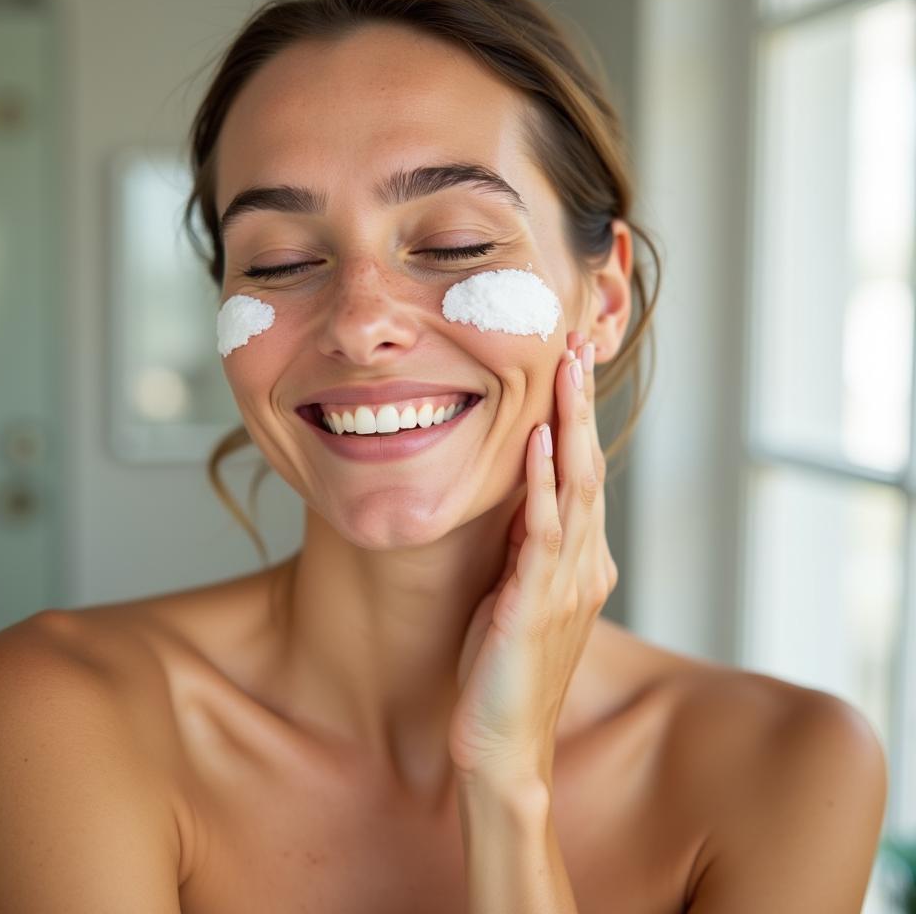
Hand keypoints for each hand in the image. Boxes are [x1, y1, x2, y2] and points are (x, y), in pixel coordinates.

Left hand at [448, 329, 617, 791]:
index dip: (580, 420)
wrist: (503, 747)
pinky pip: (543, 532)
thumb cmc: (505, 672)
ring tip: (565, 370)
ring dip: (571, 425)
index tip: (570, 368)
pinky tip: (537, 441)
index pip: (585, 476)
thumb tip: (521, 497)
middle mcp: (586, 565)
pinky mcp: (536, 605)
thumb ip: (529, 549)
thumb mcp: (520, 596)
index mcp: (582, 562)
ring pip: (576, 488)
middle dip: (582, 406)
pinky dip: (542, 483)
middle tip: (576, 345)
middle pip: (590, 468)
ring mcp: (567, 584)